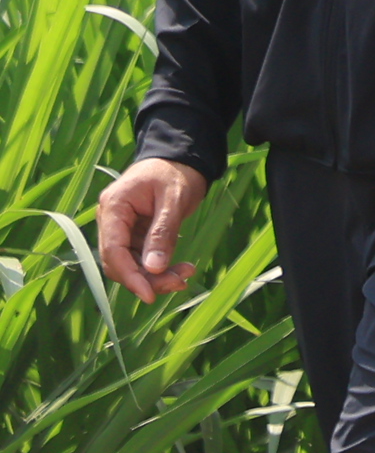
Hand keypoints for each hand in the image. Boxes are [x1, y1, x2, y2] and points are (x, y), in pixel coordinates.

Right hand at [96, 157, 208, 302]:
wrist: (182, 158)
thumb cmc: (177, 172)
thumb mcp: (174, 199)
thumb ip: (162, 233)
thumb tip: (153, 269)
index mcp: (113, 207)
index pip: (113, 250)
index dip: (130, 276)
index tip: (150, 295)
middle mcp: (111, 220)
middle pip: (119, 262)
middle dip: (147, 278)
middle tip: (180, 283)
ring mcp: (121, 227)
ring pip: (130, 263)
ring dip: (155, 276)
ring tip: (185, 275)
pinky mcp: (134, 233)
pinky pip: (141, 257)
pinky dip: (159, 267)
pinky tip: (180, 269)